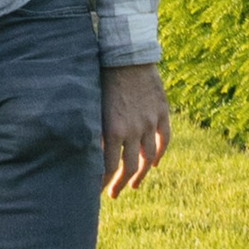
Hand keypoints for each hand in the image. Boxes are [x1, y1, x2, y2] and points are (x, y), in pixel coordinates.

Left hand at [101, 62, 170, 198]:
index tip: (95, 192)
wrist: (126, 55)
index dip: (101, 182)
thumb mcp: (93, 106)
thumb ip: (93, 130)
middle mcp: (133, 130)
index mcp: (112, 130)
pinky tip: (154, 164)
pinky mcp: (161, 112)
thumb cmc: (102, 77)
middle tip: (113, 194)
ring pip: (148, 157)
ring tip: (134, 185)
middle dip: (120, 184)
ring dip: (141, 174)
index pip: (107, 167)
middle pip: (129, 168)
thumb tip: (84, 153)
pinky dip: (160, 154)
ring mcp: (150, 122)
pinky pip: (164, 139)